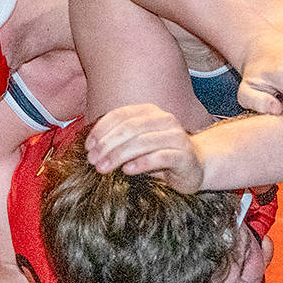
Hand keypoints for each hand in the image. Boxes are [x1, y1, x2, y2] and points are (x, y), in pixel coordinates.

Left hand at [85, 104, 204, 192]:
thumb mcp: (136, 145)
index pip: (120, 115)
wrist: (194, 168)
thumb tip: (90, 146)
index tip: (88, 147)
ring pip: (142, 142)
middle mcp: (165, 119)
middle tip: (92, 160)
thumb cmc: (158, 156)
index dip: (101, 130)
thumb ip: (118, 140)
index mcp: (150, 112)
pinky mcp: (184, 155)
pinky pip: (160, 157)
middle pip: (129, 128)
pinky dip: (141, 163)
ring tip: (103, 168)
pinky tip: (127, 171)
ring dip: (118, 155)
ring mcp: (176, 136)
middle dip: (107, 145)